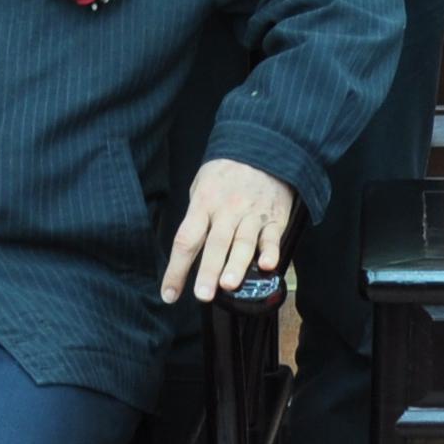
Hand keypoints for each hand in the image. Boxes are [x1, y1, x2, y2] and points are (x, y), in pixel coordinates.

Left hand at [160, 158, 296, 302]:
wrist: (263, 149)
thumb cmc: (227, 173)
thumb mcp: (202, 185)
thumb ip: (196, 217)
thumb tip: (188, 252)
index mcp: (204, 203)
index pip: (186, 239)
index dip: (176, 269)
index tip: (169, 294)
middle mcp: (227, 210)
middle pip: (216, 244)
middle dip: (208, 271)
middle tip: (203, 294)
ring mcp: (252, 215)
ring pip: (244, 242)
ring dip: (237, 264)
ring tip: (229, 285)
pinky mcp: (274, 218)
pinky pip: (272, 237)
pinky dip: (271, 251)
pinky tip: (268, 265)